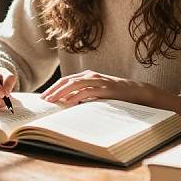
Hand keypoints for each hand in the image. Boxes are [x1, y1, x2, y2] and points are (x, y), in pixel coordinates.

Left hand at [40, 69, 180, 113]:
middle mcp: (91, 76)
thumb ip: (85, 95)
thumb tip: (67, 104)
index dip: (54, 88)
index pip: (66, 80)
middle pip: (67, 81)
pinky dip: (76, 97)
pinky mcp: (104, 89)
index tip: (44, 97)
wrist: (136, 91)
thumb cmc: (116, 94)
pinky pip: (87, 92)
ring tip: (52, 101)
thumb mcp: (98, 93)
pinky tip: (68, 103)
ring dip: (61, 93)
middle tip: (44, 100)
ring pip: (75, 84)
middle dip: (54, 90)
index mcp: (87, 75)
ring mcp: (98, 81)